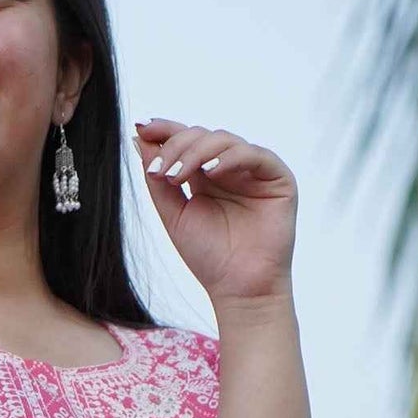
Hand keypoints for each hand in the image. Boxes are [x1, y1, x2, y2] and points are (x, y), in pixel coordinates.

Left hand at [134, 119, 298, 310]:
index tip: (142, 128)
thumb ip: (157, 181)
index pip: (186, 141)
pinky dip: (231, 158)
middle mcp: (230, 168)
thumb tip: (138, 139)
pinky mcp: (278, 179)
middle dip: (176, 147)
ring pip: (224, 140)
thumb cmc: (209, 258)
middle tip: (159, 171)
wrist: (239, 289)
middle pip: (202, 135)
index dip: (165, 130)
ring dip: (196, 152)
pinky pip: (254, 155)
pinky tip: (212, 173)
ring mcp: (254, 171)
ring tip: (177, 176)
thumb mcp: (174, 215)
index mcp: (206, 175)